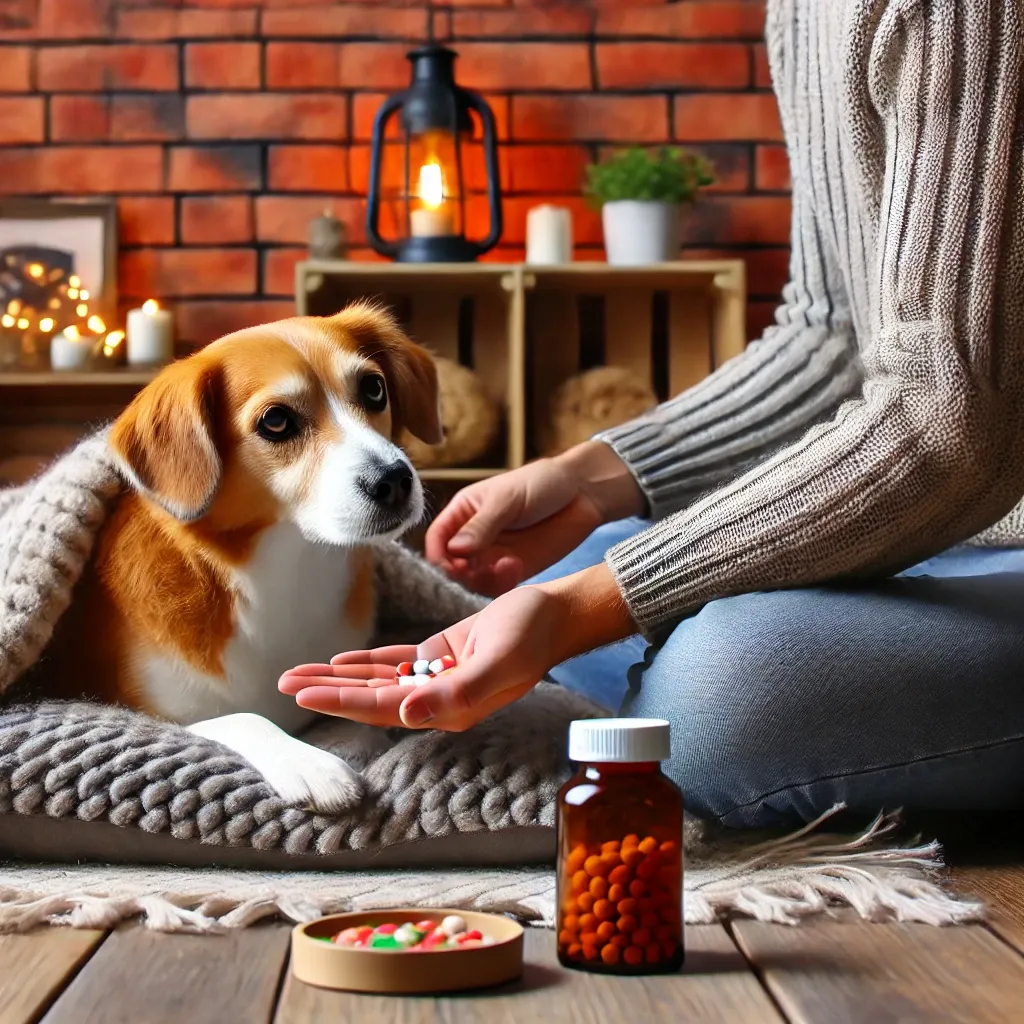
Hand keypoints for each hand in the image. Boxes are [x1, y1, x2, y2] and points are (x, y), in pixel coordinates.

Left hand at [278, 563, 635, 731]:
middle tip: (283, 684)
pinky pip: (396, 663)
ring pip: (378, 681)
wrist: (554, 614)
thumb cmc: (532, 636)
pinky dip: (367, 662)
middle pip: (371, 698)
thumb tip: (409, 712)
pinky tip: (341, 660)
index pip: (383, 707)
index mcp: (449, 707)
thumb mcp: (499, 661)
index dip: (341, 700)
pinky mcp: (441, 656)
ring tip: (299, 673)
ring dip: (338, 677)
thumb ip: (458, 692)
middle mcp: (438, 699)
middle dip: (327, 691)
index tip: (302, 695)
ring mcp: (438, 678)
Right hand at [425, 441, 644, 595]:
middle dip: (459, 575)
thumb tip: (454, 550)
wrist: (583, 493)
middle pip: (451, 566)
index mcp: (464, 513)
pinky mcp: (514, 570)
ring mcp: (493, 556)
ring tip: (505, 567)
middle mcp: (473, 538)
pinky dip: (501, 584)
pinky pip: (497, 587)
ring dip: (481, 582)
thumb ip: (482, 525)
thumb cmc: (542, 483)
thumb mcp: (508, 499)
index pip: (437, 539)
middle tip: (475, 574)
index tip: (449, 566)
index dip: (438, 556)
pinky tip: (515, 569)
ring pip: (472, 581)